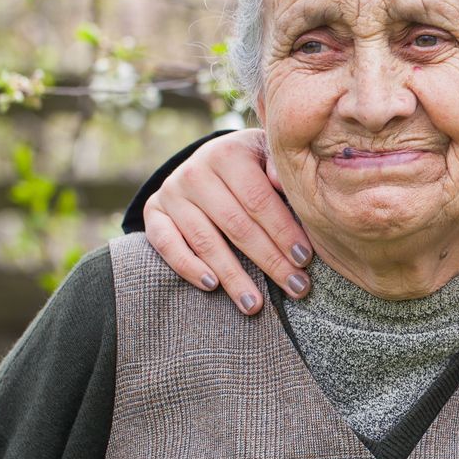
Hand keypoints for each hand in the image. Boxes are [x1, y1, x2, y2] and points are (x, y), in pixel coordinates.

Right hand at [143, 128, 312, 313]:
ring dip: (233, 276)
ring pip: (205, 241)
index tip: (305, 260)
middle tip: (295, 287)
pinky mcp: (154, 212)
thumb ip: (279, 167)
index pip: (259, 200)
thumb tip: (284, 182)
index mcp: (228, 153)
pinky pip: (167, 245)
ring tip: (255, 304)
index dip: (283, 232)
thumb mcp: (268, 155)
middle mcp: (195, 171)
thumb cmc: (253, 163)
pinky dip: (188, 267)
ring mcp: (171, 192)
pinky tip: (212, 286)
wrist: (210, 158)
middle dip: (269, 260)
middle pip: (236, 225)